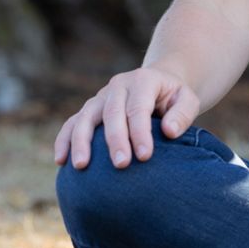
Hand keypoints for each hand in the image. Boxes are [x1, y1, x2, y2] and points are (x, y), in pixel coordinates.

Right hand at [53, 66, 200, 170]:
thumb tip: (169, 131)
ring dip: (81, 141)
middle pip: (112, 113)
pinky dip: (65, 140)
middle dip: (115, 140)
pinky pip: (72, 123)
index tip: (145, 156)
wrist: (158, 83)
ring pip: (85, 116)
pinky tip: (60, 160)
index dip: (140, 132)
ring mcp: (101, 97)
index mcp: (143, 81)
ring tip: (81, 166)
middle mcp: (118, 86)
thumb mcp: (187, 99)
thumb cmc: (174, 97)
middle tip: (120, 165)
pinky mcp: (90, 109)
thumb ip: (183, 113)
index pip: (138, 107)